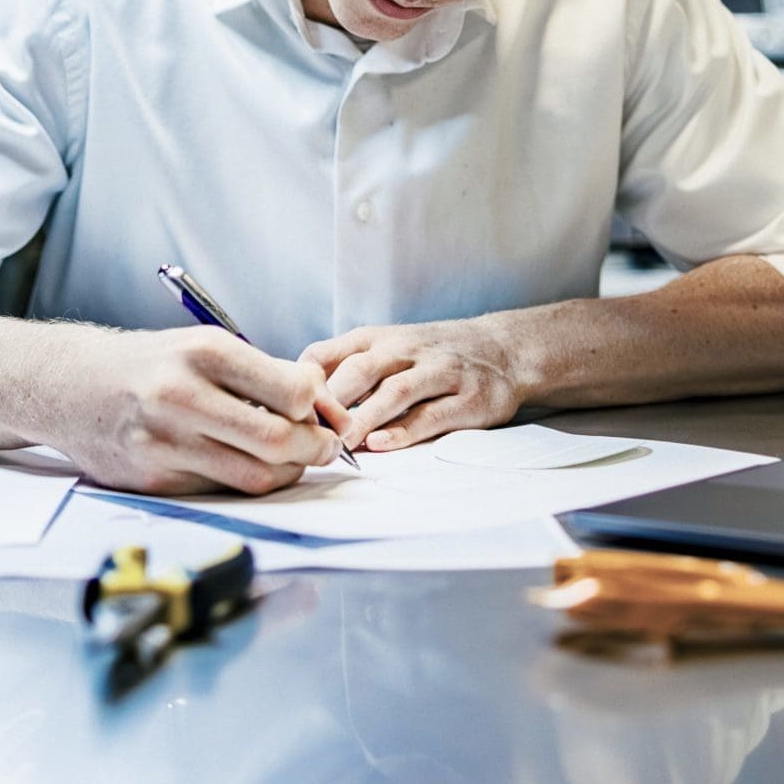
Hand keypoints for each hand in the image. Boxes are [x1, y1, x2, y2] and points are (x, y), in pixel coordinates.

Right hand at [48, 328, 348, 495]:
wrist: (71, 385)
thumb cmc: (151, 364)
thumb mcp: (203, 347)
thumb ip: (262, 374)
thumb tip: (324, 405)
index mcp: (204, 352)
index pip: (292, 390)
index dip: (318, 407)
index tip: (320, 412)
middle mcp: (182, 395)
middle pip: (278, 440)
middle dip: (315, 449)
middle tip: (324, 448)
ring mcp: (165, 442)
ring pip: (254, 476)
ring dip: (287, 473)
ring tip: (291, 459)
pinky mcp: (153, 479)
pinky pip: (221, 491)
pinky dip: (244, 483)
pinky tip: (245, 466)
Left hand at [303, 318, 526, 452]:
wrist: (503, 349)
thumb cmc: (430, 355)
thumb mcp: (385, 347)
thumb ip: (344, 368)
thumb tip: (290, 401)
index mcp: (377, 339)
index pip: (328, 353)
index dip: (302, 383)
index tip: (279, 410)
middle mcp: (406, 350)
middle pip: (360, 370)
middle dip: (330, 402)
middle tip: (305, 432)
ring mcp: (440, 372)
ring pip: (395, 392)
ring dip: (364, 418)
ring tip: (339, 444)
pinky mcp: (468, 399)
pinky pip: (432, 415)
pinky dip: (405, 431)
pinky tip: (382, 445)